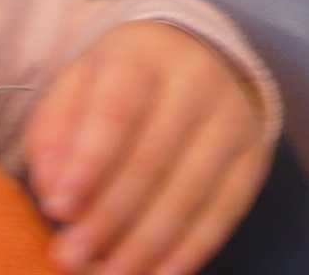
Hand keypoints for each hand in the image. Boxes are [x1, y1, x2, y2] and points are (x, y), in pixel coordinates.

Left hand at [22, 22, 269, 274]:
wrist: (201, 58)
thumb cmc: (121, 83)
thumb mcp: (78, 87)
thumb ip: (56, 133)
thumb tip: (54, 190)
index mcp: (143, 55)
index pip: (117, 110)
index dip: (88, 162)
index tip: (57, 208)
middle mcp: (196, 80)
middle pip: (153, 158)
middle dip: (108, 218)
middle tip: (70, 257)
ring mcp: (232, 118)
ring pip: (189, 192)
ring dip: (144, 245)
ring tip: (107, 274)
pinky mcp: (253, 156)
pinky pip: (224, 213)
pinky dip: (189, 251)